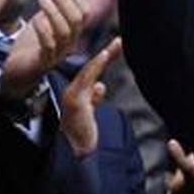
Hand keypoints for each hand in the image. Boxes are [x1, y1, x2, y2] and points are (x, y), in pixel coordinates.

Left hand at [0, 0, 87, 99]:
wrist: (16, 71)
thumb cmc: (31, 43)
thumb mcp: (45, 20)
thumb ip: (55, 7)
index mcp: (73, 32)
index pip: (85, 12)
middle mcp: (70, 43)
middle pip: (77, 19)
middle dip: (64, 0)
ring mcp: (58, 54)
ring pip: (65, 31)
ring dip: (54, 11)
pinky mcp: (43, 62)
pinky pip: (49, 46)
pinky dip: (43, 30)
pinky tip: (35, 20)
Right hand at [60, 37, 121, 157]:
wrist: (76, 153)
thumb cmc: (83, 135)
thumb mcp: (90, 113)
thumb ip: (93, 99)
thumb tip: (100, 86)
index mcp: (78, 94)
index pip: (93, 73)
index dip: (104, 59)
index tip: (116, 47)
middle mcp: (74, 92)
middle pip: (91, 68)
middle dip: (106, 54)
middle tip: (120, 40)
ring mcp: (73, 96)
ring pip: (89, 71)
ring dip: (103, 57)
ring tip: (116, 45)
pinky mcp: (75, 101)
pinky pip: (87, 80)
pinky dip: (96, 66)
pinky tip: (105, 56)